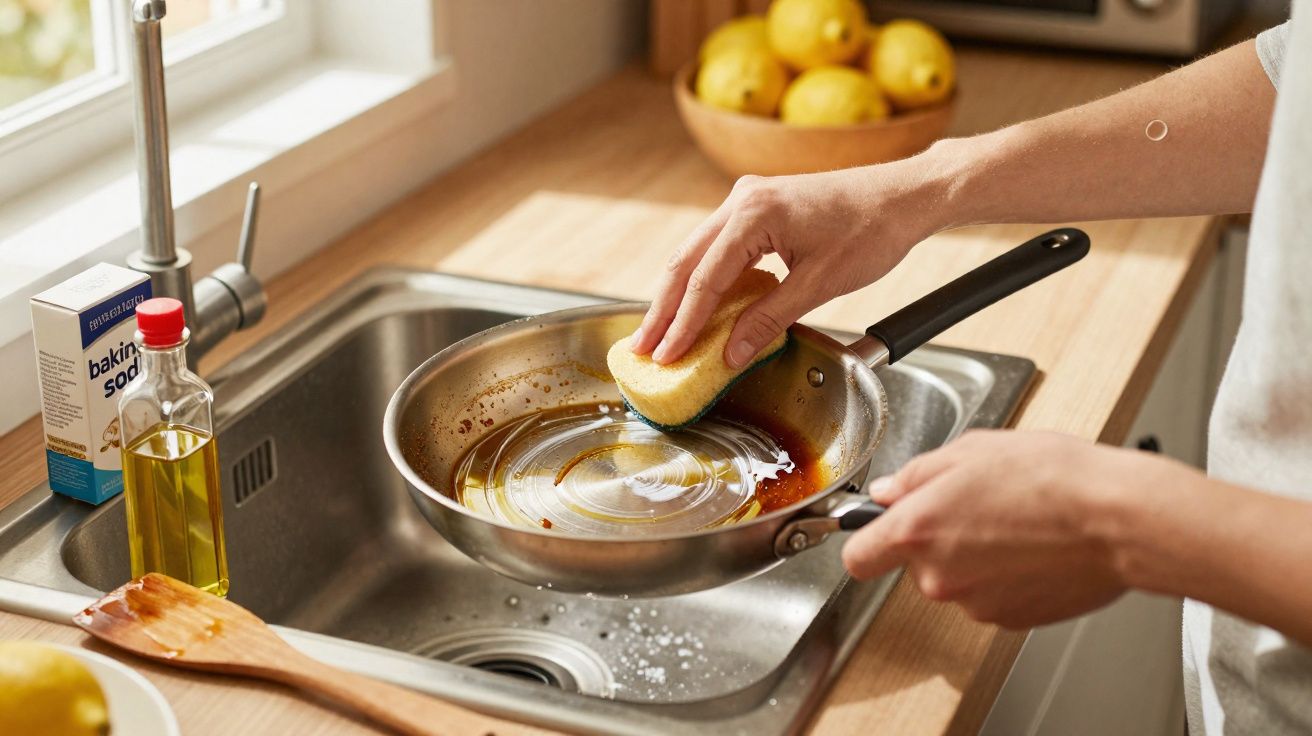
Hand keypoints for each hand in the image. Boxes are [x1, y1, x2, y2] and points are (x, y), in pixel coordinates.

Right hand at [631, 163, 946, 367]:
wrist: (904, 195)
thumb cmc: (873, 230)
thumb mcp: (821, 283)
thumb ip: (769, 319)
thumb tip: (729, 354)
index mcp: (755, 214)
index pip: (704, 279)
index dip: (682, 324)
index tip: (666, 356)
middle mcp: (742, 200)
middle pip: (685, 262)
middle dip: (662, 310)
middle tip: (642, 350)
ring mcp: (747, 200)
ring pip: (696, 254)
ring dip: (677, 295)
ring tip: (658, 334)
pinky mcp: (758, 208)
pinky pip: (717, 247)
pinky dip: (702, 279)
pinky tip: (693, 307)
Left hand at [841, 430, 1168, 627]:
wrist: (1115, 519)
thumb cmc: (1051, 478)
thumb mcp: (971, 449)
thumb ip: (917, 474)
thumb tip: (889, 491)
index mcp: (917, 531)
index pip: (857, 556)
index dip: (866, 540)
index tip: (875, 531)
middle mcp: (938, 576)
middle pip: (916, 564)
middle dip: (938, 537)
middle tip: (978, 505)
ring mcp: (974, 603)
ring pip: (957, 580)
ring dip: (975, 557)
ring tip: (1015, 523)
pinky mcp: (1010, 620)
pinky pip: (992, 596)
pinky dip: (1005, 577)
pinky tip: (1033, 548)